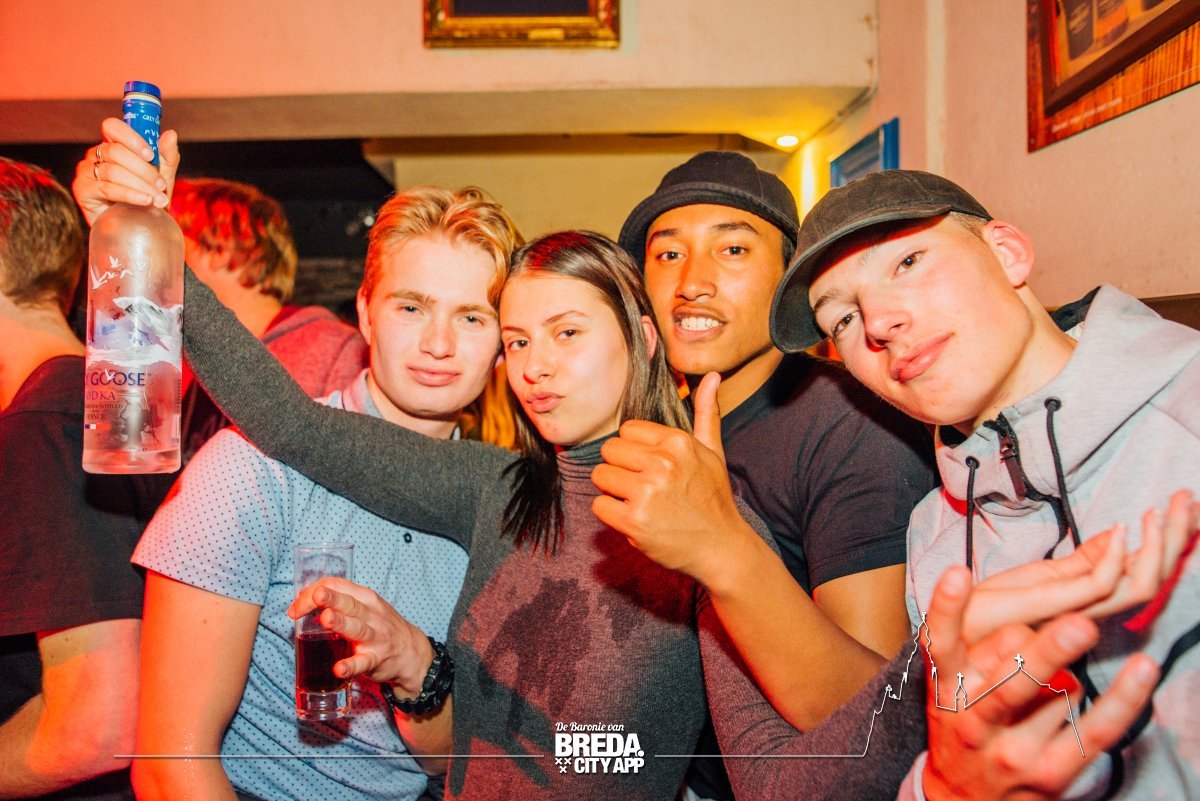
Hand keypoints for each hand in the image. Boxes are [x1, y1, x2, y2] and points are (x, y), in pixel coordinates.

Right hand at [72, 117, 178, 225]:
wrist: (136, 227)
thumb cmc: (147, 198)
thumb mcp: (162, 176)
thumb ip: (167, 156)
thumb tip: (170, 134)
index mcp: (112, 145)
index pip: (112, 127)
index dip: (131, 138)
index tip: (150, 155)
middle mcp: (95, 155)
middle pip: (116, 151)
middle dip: (144, 170)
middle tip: (161, 185)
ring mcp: (86, 172)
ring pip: (113, 171)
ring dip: (141, 185)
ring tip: (158, 199)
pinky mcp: (83, 190)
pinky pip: (107, 189)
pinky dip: (130, 195)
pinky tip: (145, 201)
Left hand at [288, 577, 434, 695]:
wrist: (411, 652)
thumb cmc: (380, 626)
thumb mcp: (366, 607)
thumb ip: (340, 602)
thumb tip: (302, 600)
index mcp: (365, 598)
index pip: (339, 586)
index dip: (314, 592)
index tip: (295, 608)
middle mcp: (372, 614)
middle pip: (350, 604)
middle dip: (332, 600)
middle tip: (316, 597)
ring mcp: (376, 637)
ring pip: (357, 629)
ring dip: (341, 624)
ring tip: (326, 619)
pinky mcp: (377, 660)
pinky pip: (363, 663)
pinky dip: (351, 666)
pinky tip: (339, 669)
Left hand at [591, 372, 749, 580]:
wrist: (721, 548)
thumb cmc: (713, 498)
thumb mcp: (713, 452)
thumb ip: (706, 413)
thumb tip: (714, 375)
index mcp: (677, 443)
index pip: (627, 431)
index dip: (634, 451)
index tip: (650, 468)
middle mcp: (662, 463)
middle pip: (609, 451)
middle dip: (620, 469)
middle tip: (642, 487)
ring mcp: (647, 492)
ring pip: (600, 476)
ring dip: (614, 491)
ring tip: (638, 502)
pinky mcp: (634, 520)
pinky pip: (599, 504)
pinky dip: (611, 514)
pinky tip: (634, 518)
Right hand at [921, 566, 1159, 800]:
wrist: (962, 800)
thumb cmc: (961, 727)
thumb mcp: (948, 689)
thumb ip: (976, 650)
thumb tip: (1029, 623)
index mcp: (945, 690)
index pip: (943, 644)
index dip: (949, 609)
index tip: (958, 573)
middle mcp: (973, 721)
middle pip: (1013, 682)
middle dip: (1048, 653)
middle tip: (1080, 625)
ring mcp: (1012, 750)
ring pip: (1060, 693)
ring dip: (1066, 678)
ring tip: (1050, 685)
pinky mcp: (1049, 773)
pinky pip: (1095, 729)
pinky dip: (1123, 698)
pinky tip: (1141, 670)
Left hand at [964, 489, 1198, 641]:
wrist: (951, 629)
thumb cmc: (991, 607)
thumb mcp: (1042, 574)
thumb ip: (1083, 560)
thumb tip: (1121, 532)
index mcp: (1091, 601)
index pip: (1150, 573)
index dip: (1172, 542)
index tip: (1184, 505)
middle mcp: (1091, 612)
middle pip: (1154, 580)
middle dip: (1174, 539)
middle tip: (1185, 500)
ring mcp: (1073, 612)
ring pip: (1138, 585)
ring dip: (1156, 546)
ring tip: (1161, 511)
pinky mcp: (1048, 607)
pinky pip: (1097, 587)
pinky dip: (1114, 557)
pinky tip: (1122, 529)